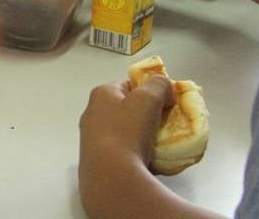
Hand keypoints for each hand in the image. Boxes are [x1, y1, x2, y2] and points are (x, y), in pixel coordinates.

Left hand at [79, 75, 173, 209]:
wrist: (112, 173)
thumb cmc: (127, 130)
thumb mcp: (148, 99)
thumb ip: (158, 85)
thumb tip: (164, 85)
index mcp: (101, 94)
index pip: (128, 85)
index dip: (149, 91)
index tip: (166, 104)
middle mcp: (92, 112)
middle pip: (126, 108)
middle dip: (147, 115)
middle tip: (164, 125)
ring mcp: (92, 137)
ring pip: (124, 130)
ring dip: (142, 135)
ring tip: (157, 144)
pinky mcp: (97, 158)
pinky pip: (122, 150)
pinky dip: (135, 152)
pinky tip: (146, 159)